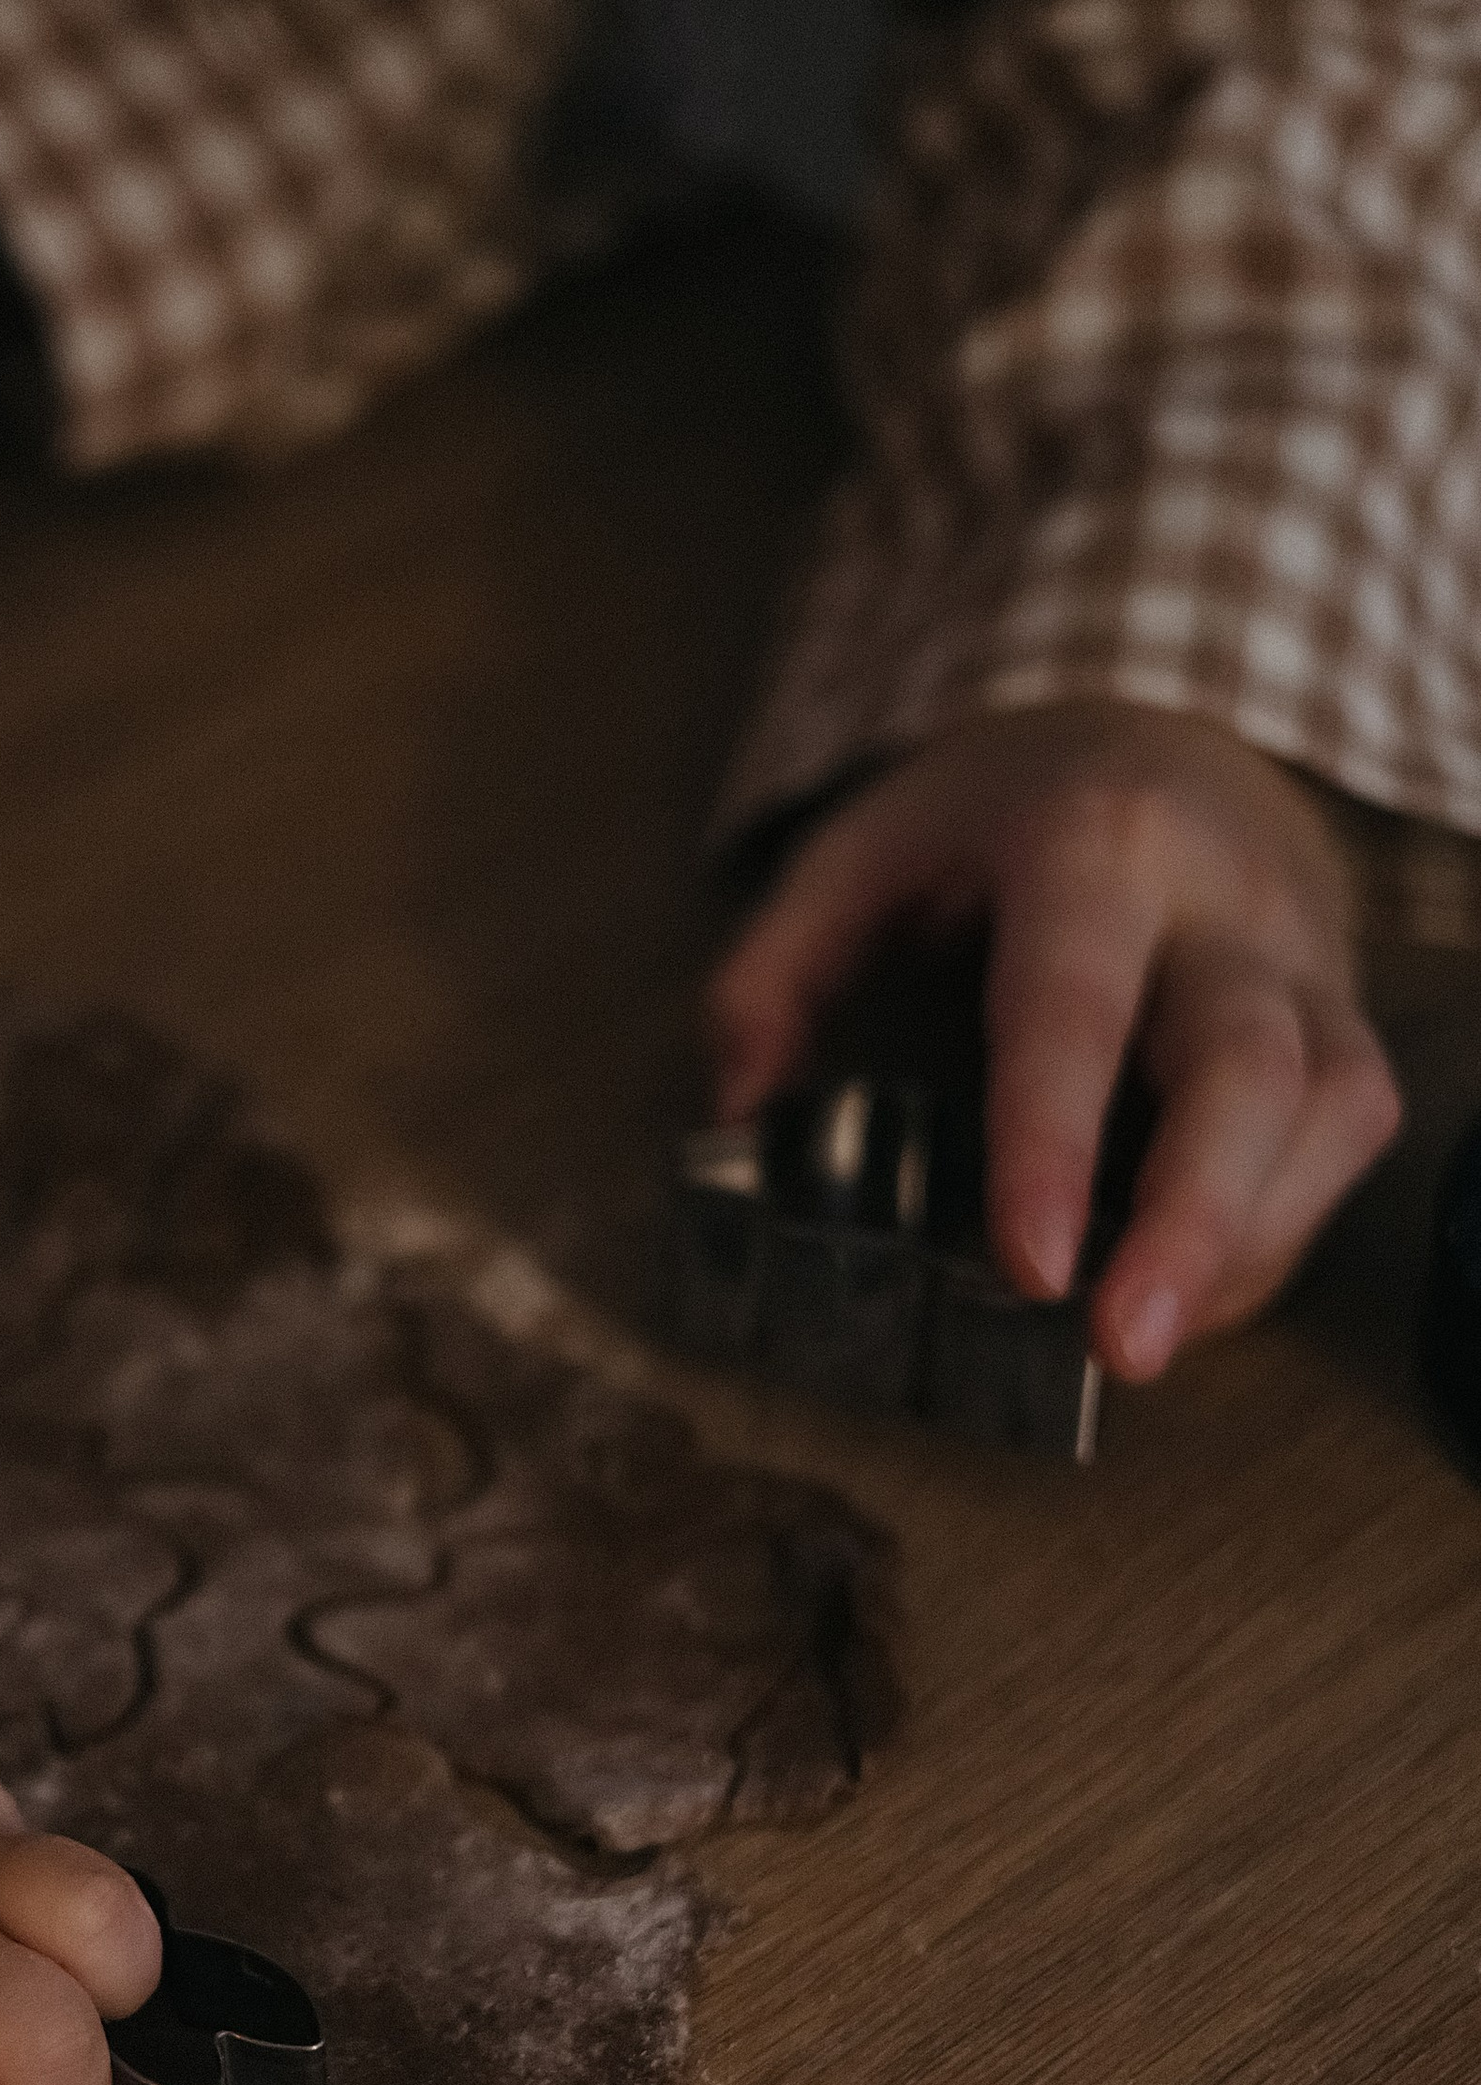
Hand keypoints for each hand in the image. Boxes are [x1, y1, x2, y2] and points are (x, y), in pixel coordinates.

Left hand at [707, 701, 1402, 1380]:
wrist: (1170, 737)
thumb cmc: (1002, 814)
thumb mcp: (864, 847)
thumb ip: (775, 969)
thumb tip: (739, 1110)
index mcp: (1090, 845)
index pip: (1075, 1005)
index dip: (1053, 1140)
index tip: (1032, 1266)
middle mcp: (1222, 902)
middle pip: (1245, 1067)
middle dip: (1196, 1220)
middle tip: (1127, 1347)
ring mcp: (1301, 959)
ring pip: (1328, 1104)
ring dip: (1248, 1243)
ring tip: (1149, 1341)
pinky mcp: (1341, 1014)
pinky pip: (1345, 1129)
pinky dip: (1277, 1228)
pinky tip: (1192, 1289)